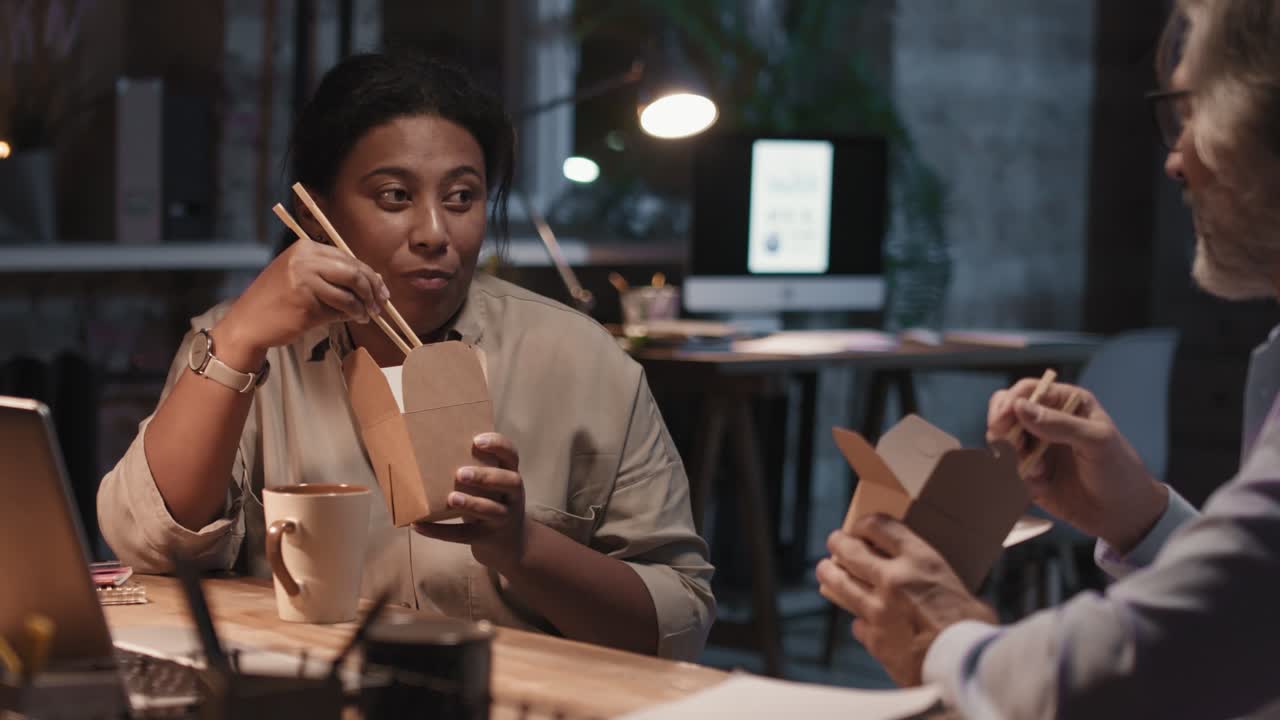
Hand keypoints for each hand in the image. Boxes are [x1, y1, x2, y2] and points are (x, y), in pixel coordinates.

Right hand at [215, 238, 389, 355]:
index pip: (348, 258)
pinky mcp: (307, 303)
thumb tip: (374, 280)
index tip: (381, 290)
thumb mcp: (302, 276)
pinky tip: (354, 319)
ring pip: (350, 292)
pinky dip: (352, 314)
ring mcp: (305, 280)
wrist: (248, 322)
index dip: (369, 275)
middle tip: (380, 304)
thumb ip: (333, 274)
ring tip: (367, 315)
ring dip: (364, 306)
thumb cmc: (278, 301)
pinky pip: (340, 308)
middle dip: (372, 289)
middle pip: (354, 272)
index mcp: (306, 248)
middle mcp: (305, 260)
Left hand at [412, 432, 527, 570]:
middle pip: (509, 482)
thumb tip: (427, 450)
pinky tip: (419, 526)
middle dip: (485, 476)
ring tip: (451, 498)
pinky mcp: (488, 538)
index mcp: (510, 474)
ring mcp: (504, 518)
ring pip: (492, 510)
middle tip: (461, 473)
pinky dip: (441, 531)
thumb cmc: (491, 502)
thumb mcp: (490, 485)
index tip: (476, 441)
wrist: (509, 544)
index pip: (511, 454)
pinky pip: (465, 535)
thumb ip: (473, 469)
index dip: (498, 445)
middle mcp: (513, 495)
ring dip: (471, 503)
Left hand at [816, 516, 996, 685]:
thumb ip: (937, 580)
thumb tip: (934, 586)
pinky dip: (860, 622)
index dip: (865, 523)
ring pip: (840, 583)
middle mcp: (893, 579)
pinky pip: (857, 624)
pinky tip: (863, 621)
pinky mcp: (873, 638)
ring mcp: (878, 609)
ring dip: (830, 573)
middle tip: (835, 542)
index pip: (881, 527)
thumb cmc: (974, 629)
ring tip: (826, 569)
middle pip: (850, 551)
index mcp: (920, 561)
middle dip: (839, 543)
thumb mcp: (960, 588)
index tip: (861, 526)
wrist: (966, 669)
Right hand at [987, 378, 1167, 552]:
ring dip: (1013, 458)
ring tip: (1039, 473)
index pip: (1027, 391)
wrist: (1124, 515)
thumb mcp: (1096, 442)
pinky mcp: (1030, 474)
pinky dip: (1019, 480)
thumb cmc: (1120, 472)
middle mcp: (1048, 422)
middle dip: (1003, 431)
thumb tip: (1020, 407)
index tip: (1001, 420)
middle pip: (1006, 414)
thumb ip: (1060, 423)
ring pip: (1003, 444)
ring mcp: (1037, 448)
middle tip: (1010, 447)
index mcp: (1067, 403)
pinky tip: (1042, 487)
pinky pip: (1008, 471)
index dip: (1010, 402)